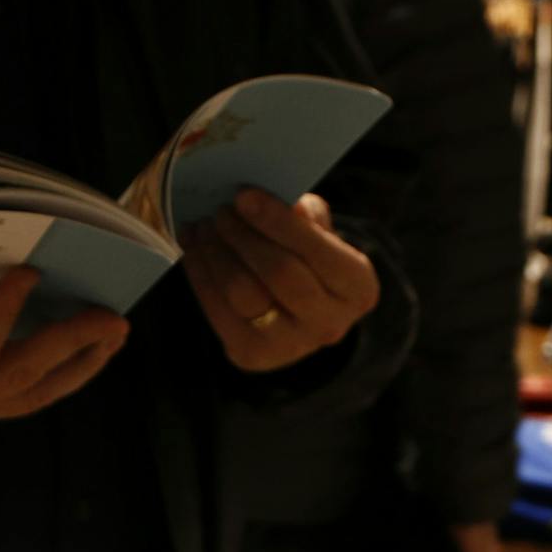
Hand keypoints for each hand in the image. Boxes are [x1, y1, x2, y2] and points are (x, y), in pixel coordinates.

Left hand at [182, 190, 378, 372]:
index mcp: (359, 289)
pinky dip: (200, 275)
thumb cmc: (312, 263)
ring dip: (216, 254)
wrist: (302, 317)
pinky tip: (192, 248)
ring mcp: (289, 347)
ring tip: (202, 226)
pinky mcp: (251, 355)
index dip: (277, 222)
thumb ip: (306, 217)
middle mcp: (330, 324)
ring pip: (244, 294)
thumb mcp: (323, 235)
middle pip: (279, 274)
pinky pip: (218, 311)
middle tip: (219, 211)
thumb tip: (278, 200)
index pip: (316, 251)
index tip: (244, 195)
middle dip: (243, 237)